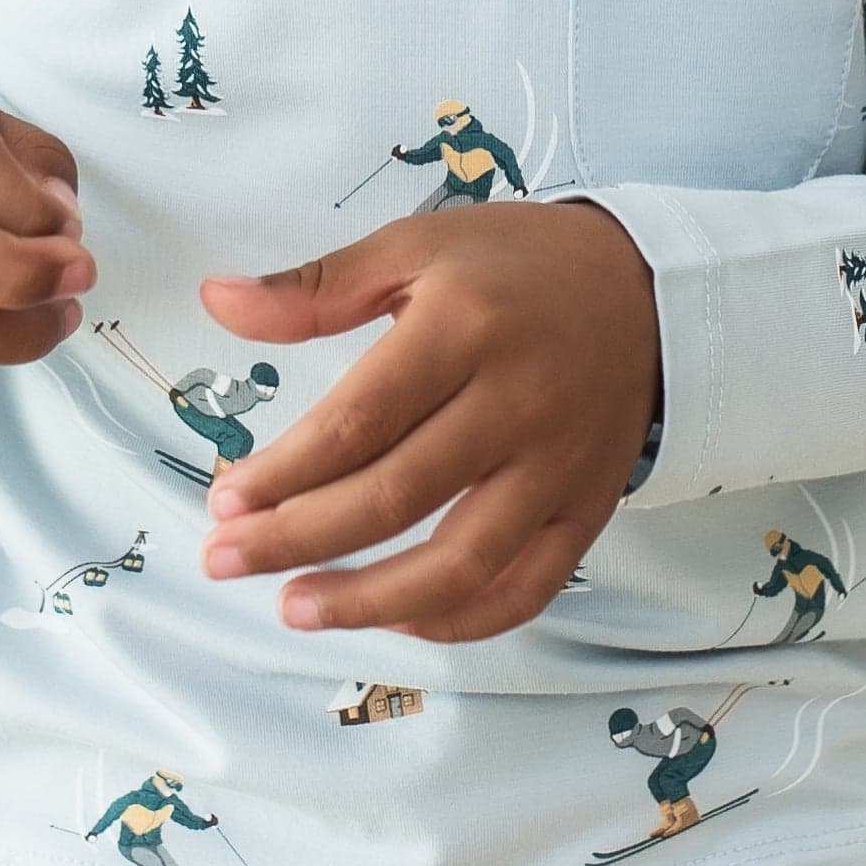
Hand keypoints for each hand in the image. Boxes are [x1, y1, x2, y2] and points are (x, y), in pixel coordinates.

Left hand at [192, 201, 660, 640]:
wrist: (648, 291)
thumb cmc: (516, 265)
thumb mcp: (417, 246)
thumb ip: (317, 286)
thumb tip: (216, 301)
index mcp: (464, 328)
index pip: (358, 422)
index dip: (283, 472)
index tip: (223, 498)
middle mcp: (516, 403)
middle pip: (395, 497)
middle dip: (297, 538)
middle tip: (225, 559)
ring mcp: (557, 466)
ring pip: (459, 561)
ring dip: (368, 599)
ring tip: (293, 609)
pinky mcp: (586, 510)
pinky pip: (525, 588)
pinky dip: (458, 619)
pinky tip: (394, 617)